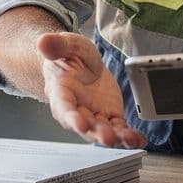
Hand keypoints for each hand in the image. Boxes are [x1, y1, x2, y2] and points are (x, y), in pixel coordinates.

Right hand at [36, 32, 145, 148]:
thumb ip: (57, 45)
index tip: (80, 124)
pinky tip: (139, 140)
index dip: (71, 118)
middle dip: (97, 133)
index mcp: (61, 93)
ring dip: (116, 137)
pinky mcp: (110, 115)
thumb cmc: (69, 57)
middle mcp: (76, 110)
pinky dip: (129, 135)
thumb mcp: (67, 45)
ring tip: (130, 140)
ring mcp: (94, 115)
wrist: (79, 64)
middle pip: (86, 125)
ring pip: (104, 130)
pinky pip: (119, 128)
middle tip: (108, 138)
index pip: (64, 108)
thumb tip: (43, 41)